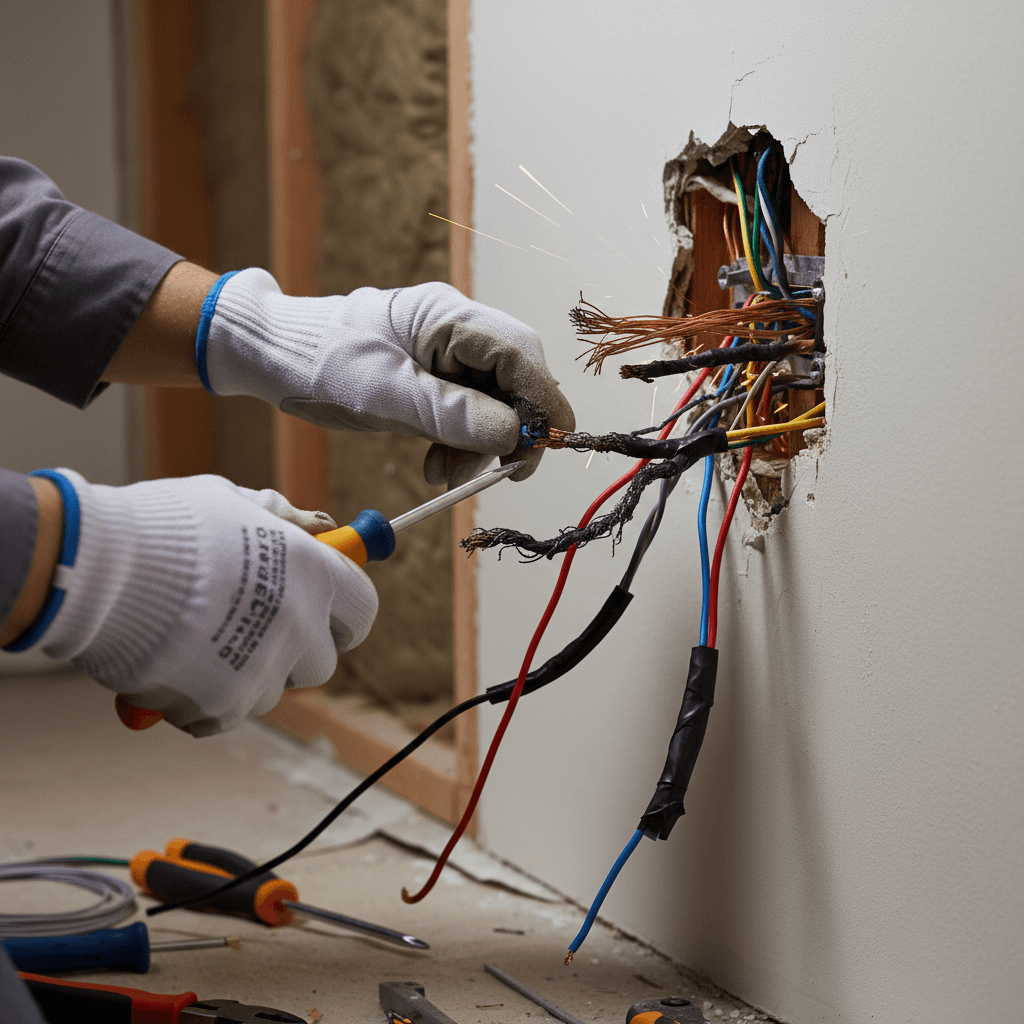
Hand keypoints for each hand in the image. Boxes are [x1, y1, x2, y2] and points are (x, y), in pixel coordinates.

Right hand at [20, 470, 376, 735]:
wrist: (96, 568)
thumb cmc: (164, 525)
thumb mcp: (231, 502)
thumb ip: (285, 519)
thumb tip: (326, 527)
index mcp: (313, 572)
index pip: (363, 610)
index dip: (344, 613)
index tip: (327, 614)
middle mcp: (301, 624)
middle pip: (323, 660)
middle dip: (295, 649)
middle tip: (254, 629)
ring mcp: (264, 669)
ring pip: (272, 689)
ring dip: (244, 674)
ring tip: (196, 637)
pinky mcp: (224, 706)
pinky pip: (226, 713)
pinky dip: (203, 699)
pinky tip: (171, 662)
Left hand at [200, 270, 575, 485]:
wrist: (273, 355)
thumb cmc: (320, 362)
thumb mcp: (385, 394)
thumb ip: (452, 414)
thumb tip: (514, 435)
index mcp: (448, 316)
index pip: (520, 354)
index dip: (541, 401)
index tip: (545, 446)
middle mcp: (456, 330)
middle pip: (514, 380)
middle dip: (510, 430)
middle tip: (499, 474)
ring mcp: (446, 353)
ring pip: (492, 403)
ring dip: (479, 445)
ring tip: (444, 476)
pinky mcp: (433, 378)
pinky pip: (465, 413)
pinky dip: (458, 443)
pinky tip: (436, 465)